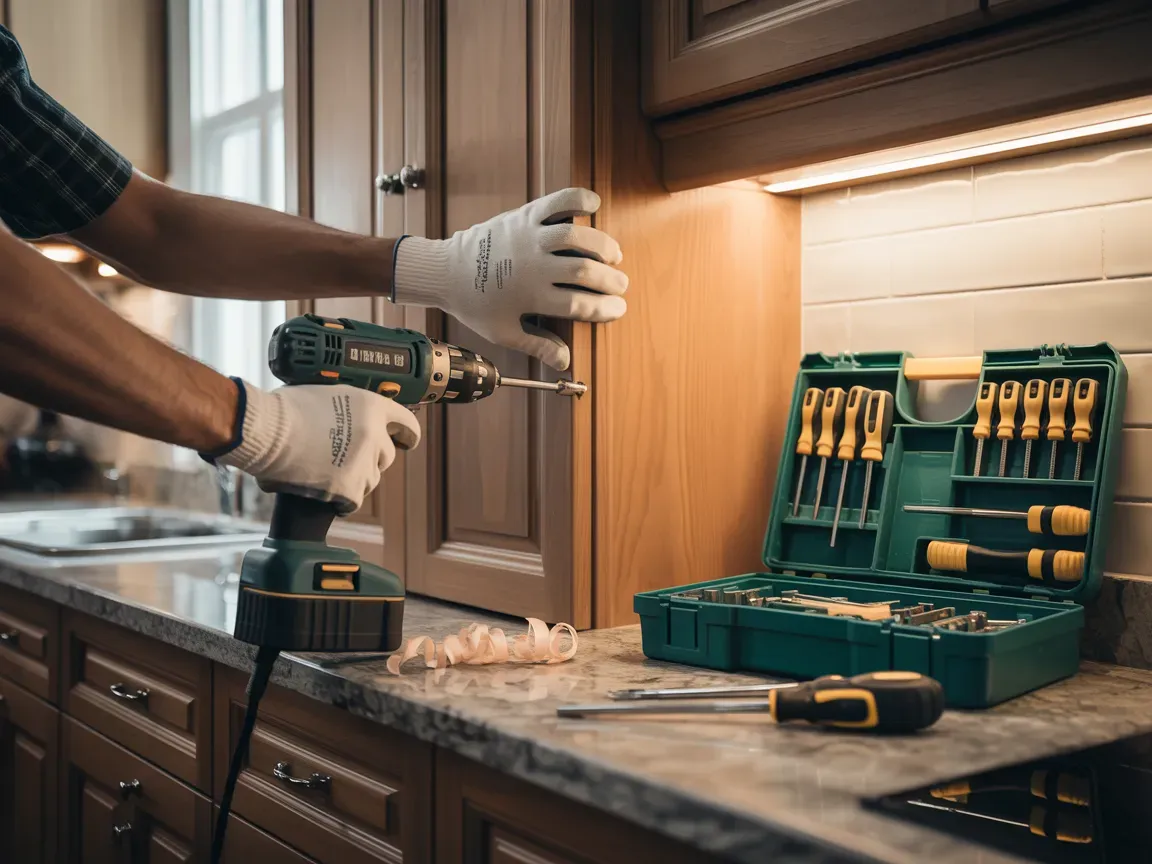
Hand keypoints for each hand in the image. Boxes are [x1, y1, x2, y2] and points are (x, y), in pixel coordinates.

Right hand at [214, 382, 420, 514]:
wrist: (267, 431)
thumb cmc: (285, 409)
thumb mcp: (325, 394)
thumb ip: (346, 409)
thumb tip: (347, 418)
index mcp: (371, 407)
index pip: (405, 422)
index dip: (408, 434)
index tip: (408, 441)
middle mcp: (374, 435)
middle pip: (387, 456)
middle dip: (373, 459)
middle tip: (350, 460)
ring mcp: (363, 463)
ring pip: (371, 480)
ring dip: (356, 480)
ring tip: (330, 475)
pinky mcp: (349, 488)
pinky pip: (353, 501)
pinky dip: (342, 502)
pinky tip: (329, 498)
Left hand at [393, 187, 627, 369]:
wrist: (446, 270)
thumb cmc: (475, 304)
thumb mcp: (504, 331)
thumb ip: (537, 345)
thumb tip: (564, 363)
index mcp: (530, 296)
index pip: (579, 305)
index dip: (604, 309)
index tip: (618, 309)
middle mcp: (533, 265)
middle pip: (584, 272)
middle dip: (610, 280)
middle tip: (621, 285)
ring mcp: (529, 237)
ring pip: (577, 237)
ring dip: (602, 246)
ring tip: (613, 255)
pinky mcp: (524, 216)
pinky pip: (556, 202)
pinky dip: (578, 199)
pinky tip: (594, 205)